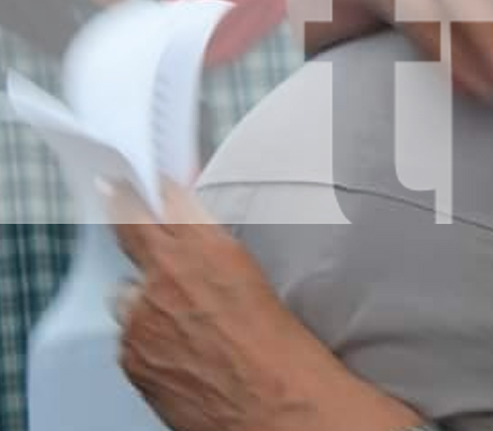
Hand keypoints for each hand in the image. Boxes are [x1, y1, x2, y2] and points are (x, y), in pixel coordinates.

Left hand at [111, 180, 422, 430]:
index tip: (137, 180)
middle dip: (127, 215)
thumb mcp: (252, 273)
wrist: (275, 403)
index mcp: (206, 245)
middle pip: (130, 228)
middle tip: (119, 199)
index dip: (146, 188)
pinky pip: (128, 337)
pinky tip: (181, 351)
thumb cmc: (282, 345)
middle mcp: (166, 275)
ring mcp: (142, 317)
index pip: (162, 199)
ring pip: (127, 294)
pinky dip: (146, 340)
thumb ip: (211, 240)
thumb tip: (189, 212)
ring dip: (144, 299)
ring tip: (181, 318)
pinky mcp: (131, 355)